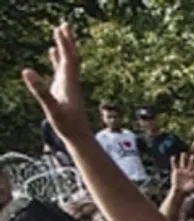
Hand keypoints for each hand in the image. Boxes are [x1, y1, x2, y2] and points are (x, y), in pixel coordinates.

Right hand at [22, 24, 91, 138]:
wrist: (79, 136)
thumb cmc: (67, 125)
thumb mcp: (51, 108)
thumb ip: (40, 90)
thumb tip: (27, 71)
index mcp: (70, 83)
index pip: (68, 59)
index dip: (64, 44)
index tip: (60, 29)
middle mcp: (71, 81)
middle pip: (71, 56)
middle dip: (68, 40)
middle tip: (65, 24)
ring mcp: (68, 84)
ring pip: (67, 61)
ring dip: (64, 46)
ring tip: (60, 32)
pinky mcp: (64, 89)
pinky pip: (61, 69)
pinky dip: (57, 58)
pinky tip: (53, 52)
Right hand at [169, 153, 193, 193]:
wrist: (180, 191)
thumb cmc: (188, 189)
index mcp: (193, 174)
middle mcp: (188, 171)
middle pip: (190, 164)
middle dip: (191, 160)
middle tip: (193, 155)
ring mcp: (182, 171)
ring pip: (182, 163)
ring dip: (183, 158)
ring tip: (183, 153)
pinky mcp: (176, 172)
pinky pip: (175, 165)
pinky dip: (173, 161)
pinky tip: (173, 157)